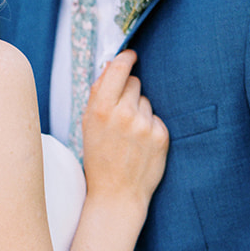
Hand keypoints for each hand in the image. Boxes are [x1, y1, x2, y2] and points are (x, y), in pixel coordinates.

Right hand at [81, 50, 168, 207]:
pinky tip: (140, 144)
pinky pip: (156, 118)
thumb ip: (98, 94)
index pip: (119, 68)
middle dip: (129, 92)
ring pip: (146, 101)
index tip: (130, 56)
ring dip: (140, 112)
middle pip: (134, 83)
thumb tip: (110, 65)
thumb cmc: (99, 158)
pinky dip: (150, 127)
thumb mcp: (88, 125)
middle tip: (121, 114)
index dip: (126, 59)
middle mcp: (124, 114)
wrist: (117, 194)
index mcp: (101, 109)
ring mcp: (144, 125)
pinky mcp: (161, 136)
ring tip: (129, 136)